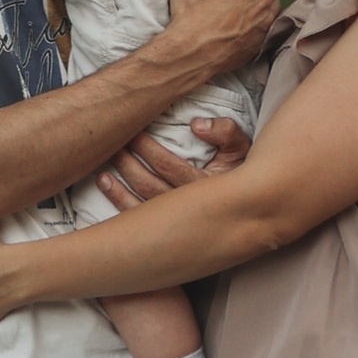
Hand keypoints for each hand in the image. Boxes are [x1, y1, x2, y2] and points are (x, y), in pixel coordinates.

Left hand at [97, 114, 250, 209]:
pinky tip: (106, 186)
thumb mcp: (243, 149)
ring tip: (103, 168)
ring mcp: (176, 223)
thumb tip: (197, 125)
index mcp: (205, 186)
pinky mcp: (168, 232)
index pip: (167, 165)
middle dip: (127, 163)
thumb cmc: (243, 175)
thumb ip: (226, 132)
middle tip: (112, 144)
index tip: (132, 131)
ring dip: (118, 185)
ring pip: (139, 206)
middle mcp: (188, 207)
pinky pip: (138, 221)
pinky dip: (118, 202)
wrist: (254, 211)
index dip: (147, 148)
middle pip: (148, 185)